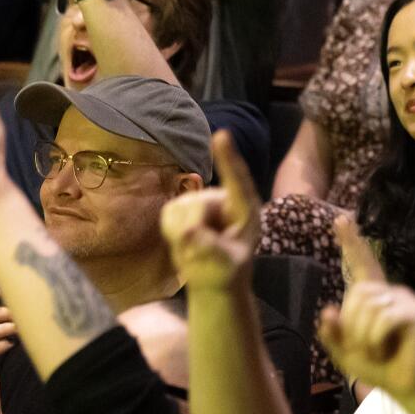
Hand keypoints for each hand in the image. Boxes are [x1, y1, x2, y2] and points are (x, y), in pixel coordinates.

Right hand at [161, 133, 261, 291]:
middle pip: (198, 206)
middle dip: (196, 232)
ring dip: (182, 235)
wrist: (213, 278)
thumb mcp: (225, 267)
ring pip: (180, 210)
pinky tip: (186, 241)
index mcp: (246, 210)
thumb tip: (189, 232)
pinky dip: (171, 232)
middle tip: (205, 252)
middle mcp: (224, 199)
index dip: (229, 158)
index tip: (222, 135)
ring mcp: (202, 200)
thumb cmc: (226, 273)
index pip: (238, 181)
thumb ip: (210, 250)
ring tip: (198, 246)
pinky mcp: (183, 205)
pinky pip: (168, 214)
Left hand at [318, 214, 414, 399]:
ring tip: (380, 351)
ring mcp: (407, 303)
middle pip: (357, 295)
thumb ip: (333, 334)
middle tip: (367, 348)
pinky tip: (390, 349)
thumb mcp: (347, 353)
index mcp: (376, 298)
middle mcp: (393, 294)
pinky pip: (385, 320)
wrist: (409, 388)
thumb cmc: (381, 368)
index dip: (351, 243)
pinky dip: (378, 340)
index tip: (340, 219)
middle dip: (352, 327)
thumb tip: (328, 310)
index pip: (361, 265)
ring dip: (365, 338)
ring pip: (369, 309)